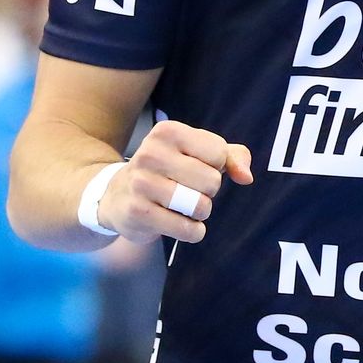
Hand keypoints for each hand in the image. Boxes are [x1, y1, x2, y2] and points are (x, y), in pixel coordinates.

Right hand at [98, 119, 253, 244]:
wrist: (117, 195)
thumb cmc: (167, 171)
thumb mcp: (197, 154)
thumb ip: (232, 157)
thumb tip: (246, 176)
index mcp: (168, 131)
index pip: (219, 153)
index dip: (216, 166)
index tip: (197, 167)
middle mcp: (151, 153)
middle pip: (212, 181)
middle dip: (209, 191)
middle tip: (189, 190)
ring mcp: (141, 183)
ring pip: (201, 206)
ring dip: (200, 212)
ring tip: (184, 206)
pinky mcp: (138, 213)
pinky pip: (187, 229)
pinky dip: (192, 231)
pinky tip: (180, 223)